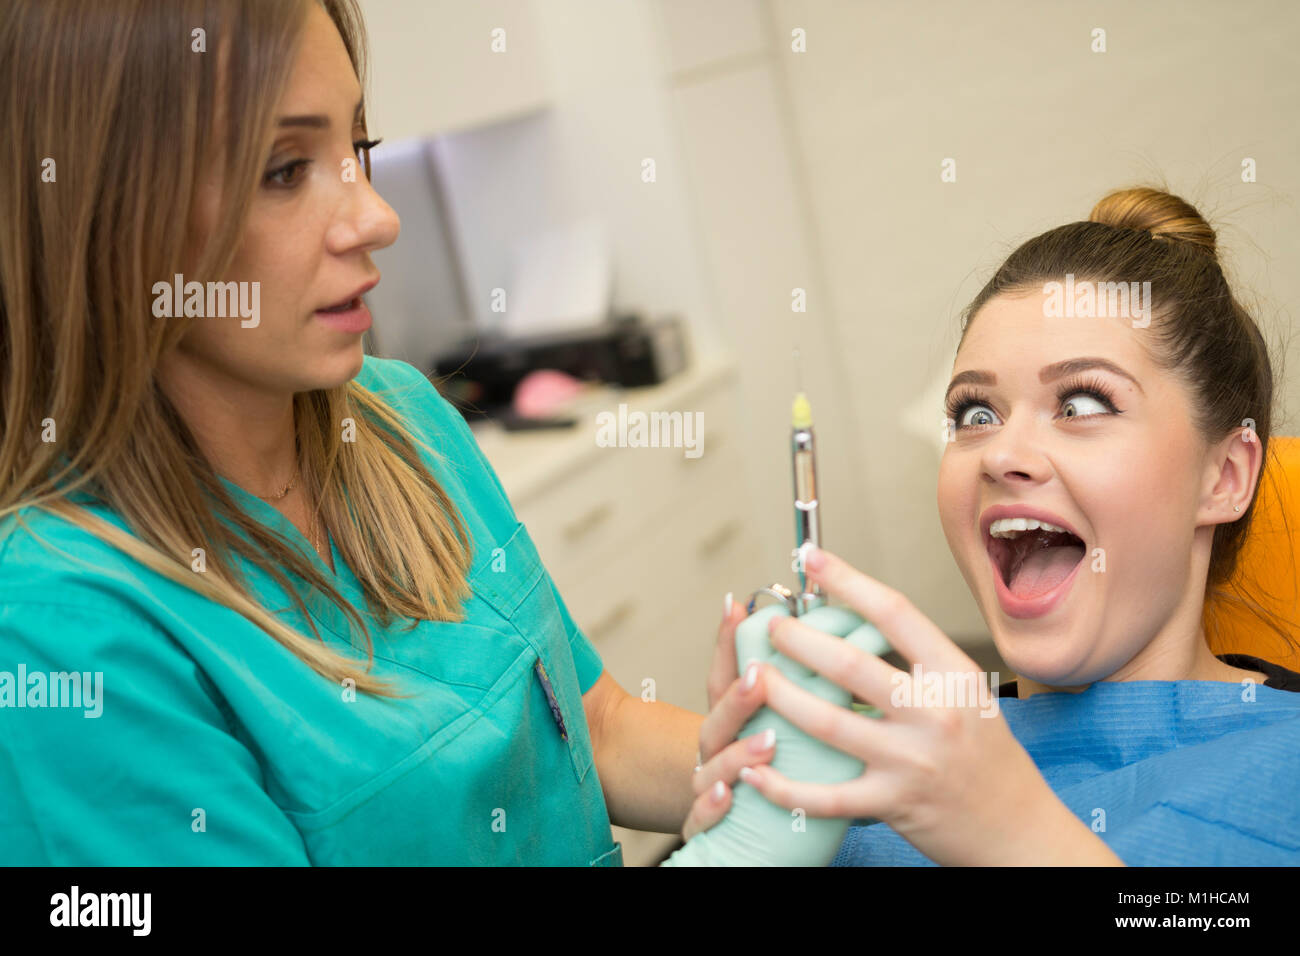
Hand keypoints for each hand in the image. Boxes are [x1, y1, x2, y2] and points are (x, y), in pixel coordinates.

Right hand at [680, 594, 776, 842]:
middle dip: (739, 698)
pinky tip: (727, 795)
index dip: (726, 641)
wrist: (732, 826)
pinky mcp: (706, 824)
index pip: (723, 676)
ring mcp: (707, 786)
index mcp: (728, 721)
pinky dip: (711, 807)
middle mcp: (713, 750)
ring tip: (767, 741)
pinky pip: (701, 817)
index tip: (738, 608)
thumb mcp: (773, 725)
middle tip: (760, 677)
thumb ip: (792, 688)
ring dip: (738, 753)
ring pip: (712, 768)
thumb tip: (819, 632)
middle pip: (717, 721)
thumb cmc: (759, 768)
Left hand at [737, 547, 1121, 865]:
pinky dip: (782, 785)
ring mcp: (911, 761)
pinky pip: (825, 796)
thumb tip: (864, 619)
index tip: (814, 558)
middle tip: (771, 626)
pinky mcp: (892, 804)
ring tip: (750, 677)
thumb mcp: (969, 697)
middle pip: (849, 664)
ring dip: (780, 697)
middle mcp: (934, 714)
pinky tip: (752, 770)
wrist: (1020, 832)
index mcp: (954, 676)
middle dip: (799, 640)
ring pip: (827, 723)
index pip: (895, 614)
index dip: (849, 581)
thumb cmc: (989, 759)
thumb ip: (922, 664)